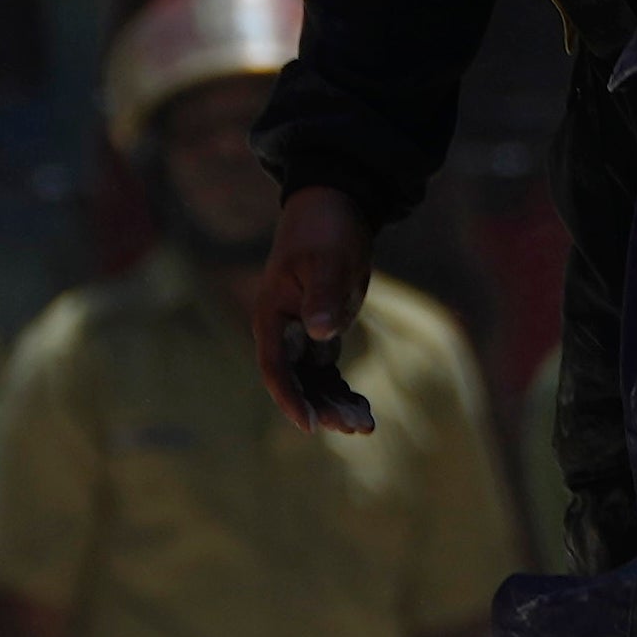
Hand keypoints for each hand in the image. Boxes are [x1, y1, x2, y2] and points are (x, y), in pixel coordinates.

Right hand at [251, 187, 380, 432]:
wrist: (335, 209)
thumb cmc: (325, 230)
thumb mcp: (327, 260)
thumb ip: (323, 296)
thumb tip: (321, 333)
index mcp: (273, 316)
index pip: (274, 367)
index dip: (289, 397)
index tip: (309, 424)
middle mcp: (282, 332)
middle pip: (296, 382)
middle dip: (320, 408)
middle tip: (351, 427)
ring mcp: (301, 335)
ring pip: (314, 382)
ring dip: (334, 405)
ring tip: (363, 427)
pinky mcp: (322, 335)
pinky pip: (328, 373)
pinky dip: (344, 392)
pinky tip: (364, 411)